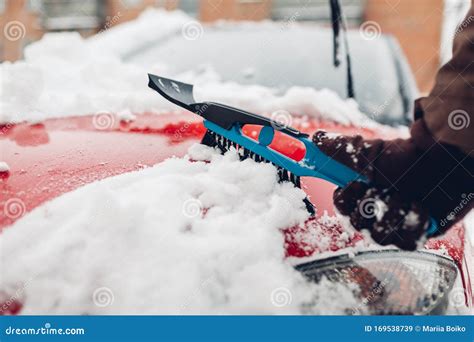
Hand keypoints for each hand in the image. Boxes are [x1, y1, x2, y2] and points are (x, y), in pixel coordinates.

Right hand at [312, 126, 472, 249]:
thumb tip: (314, 138)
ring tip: (405, 194)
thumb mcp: (371, 152)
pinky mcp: (416, 235)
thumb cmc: (409, 157)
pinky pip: (405, 240)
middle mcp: (375, 213)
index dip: (344, 199)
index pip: (341, 206)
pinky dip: (411, 221)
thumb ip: (341, 148)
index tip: (353, 184)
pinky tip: (419, 205)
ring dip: (392, 211)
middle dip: (369, 204)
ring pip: (379, 235)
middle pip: (356, 224)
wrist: (446, 160)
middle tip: (381, 189)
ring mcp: (395, 227)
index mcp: (362, 194)